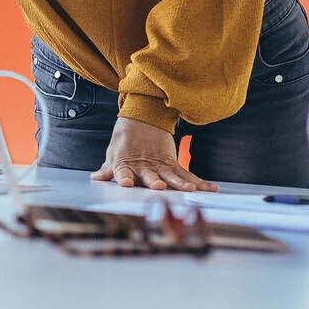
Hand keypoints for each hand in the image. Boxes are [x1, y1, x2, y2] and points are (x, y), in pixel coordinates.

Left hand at [92, 116, 217, 190]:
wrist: (141, 118)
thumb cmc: (125, 141)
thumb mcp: (114, 154)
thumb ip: (107, 170)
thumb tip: (95, 178)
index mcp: (126, 164)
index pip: (122, 172)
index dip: (123, 178)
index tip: (125, 183)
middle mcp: (144, 166)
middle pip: (149, 176)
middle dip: (153, 181)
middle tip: (158, 186)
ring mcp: (160, 165)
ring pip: (171, 176)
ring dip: (180, 184)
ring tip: (189, 190)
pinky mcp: (172, 163)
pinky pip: (188, 175)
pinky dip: (201, 183)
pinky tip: (213, 189)